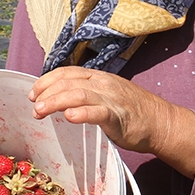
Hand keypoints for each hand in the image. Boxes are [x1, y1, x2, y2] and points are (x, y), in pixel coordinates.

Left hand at [29, 67, 194, 173]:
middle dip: (46, 92)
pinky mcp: (119, 116)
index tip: (33, 94)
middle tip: (34, 106)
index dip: (46, 81)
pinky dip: (81, 113)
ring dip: (55, 101)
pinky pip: (98, 112)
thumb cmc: (131, 112)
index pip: (66, 72)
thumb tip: (59, 100)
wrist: (161, 122)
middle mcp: (102, 84)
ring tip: (40, 110)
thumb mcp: (106, 96)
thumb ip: (86, 95)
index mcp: (97, 78)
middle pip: (67, 82)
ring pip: (77, 94)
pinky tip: (68, 117)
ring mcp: (111, 98)